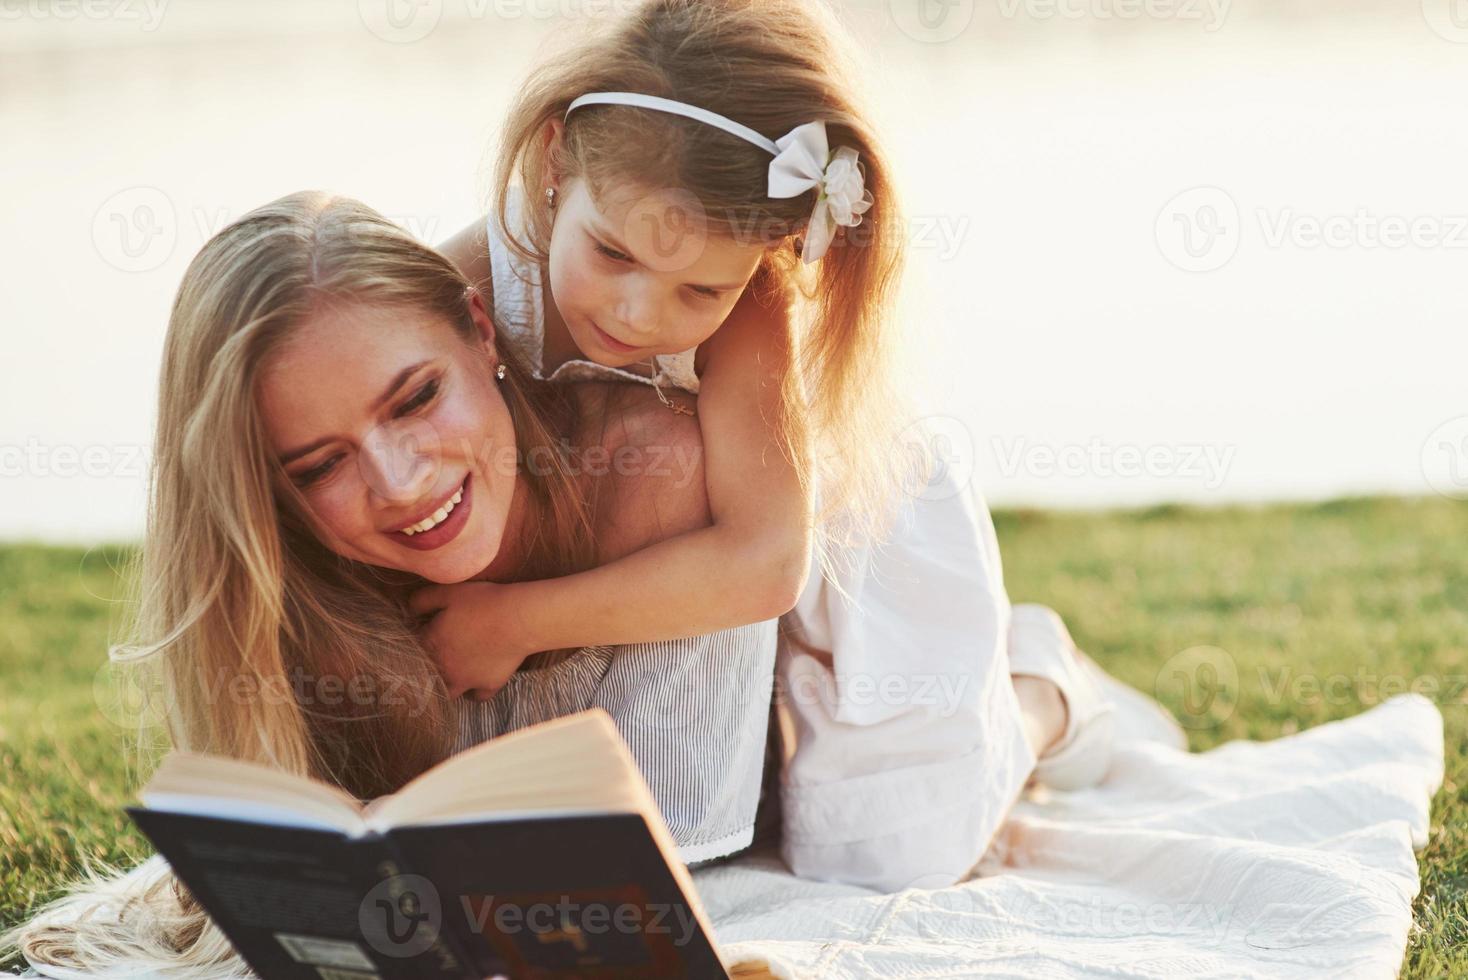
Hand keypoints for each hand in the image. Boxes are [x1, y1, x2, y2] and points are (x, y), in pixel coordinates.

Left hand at [409, 581, 534, 700]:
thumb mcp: (448, 592)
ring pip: (448, 692)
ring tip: (452, 674)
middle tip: (441, 651)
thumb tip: (409, 610)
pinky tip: (476, 681)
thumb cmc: (483, 602)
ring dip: (447, 685)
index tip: (426, 631)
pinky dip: (474, 692)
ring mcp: (466, 680)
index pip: (413, 649)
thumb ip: (422, 600)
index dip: (418, 640)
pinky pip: (477, 697)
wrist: (518, 619)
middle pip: (427, 675)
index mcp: (431, 644)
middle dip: (429, 667)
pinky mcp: (488, 685)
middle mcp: (444, 668)